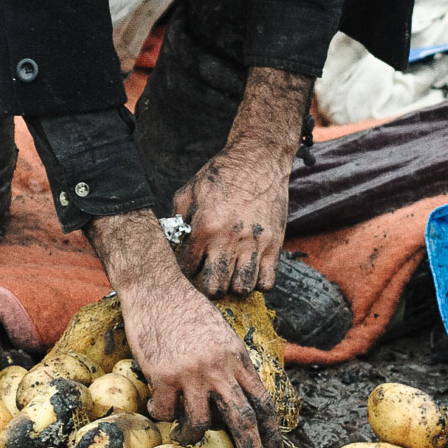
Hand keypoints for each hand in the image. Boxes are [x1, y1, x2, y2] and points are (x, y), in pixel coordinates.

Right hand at [128, 271, 274, 447]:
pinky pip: (166, 412)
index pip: (265, 403)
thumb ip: (231, 363)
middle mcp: (220, 368)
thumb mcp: (221, 334)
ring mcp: (193, 373)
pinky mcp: (165, 375)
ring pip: (201, 423)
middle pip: (244, 421)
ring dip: (191, 435)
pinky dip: (161, 414)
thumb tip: (237, 393)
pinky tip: (155, 404)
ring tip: (183, 432)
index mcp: (238, 358)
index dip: (274, 435)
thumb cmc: (186, 308)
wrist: (156, 286)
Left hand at [174, 64, 309, 293]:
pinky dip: (258, 282)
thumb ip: (177, 219)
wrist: (259, 159)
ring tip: (230, 273)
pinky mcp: (275, 245)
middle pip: (214, 288)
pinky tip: (250, 269)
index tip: (190, 264)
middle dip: (208, 285)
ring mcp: (254, 244)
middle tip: (209, 274)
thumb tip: (172, 243)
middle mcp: (229, 239)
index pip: (187, 269)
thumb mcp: (189, 191)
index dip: (186, 270)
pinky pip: (267, 282)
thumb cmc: (221, 174)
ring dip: (233, 285)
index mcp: (205, 227)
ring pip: (241, 288)